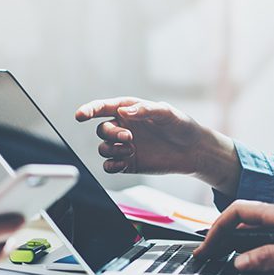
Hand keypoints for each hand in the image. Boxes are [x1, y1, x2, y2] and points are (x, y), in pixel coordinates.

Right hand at [75, 97, 239, 194]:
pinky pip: (109, 166)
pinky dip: (111, 166)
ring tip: (131, 150)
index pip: (103, 108)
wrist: (192, 150)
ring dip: (113, 150)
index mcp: (129, 111)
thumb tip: (123, 111)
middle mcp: (124, 127)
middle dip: (112, 134)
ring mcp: (125, 146)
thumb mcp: (166, 113)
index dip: (89, 110)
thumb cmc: (180, 126)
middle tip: (130, 138)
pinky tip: (123, 163)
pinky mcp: (128, 163)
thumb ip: (144, 110)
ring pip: (103, 148)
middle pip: (102, 130)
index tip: (80, 115)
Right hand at [194, 200, 273, 274]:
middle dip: (220, 234)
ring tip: (221, 256)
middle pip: (243, 219)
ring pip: (254, 225)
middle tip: (208, 254)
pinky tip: (252, 256)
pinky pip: (267, 233)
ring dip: (234, 239)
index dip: (218, 228)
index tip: (208, 246)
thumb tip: (242, 261)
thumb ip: (271, 255)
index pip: (239, 213)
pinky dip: (251, 242)